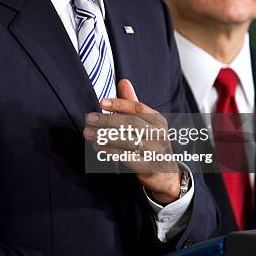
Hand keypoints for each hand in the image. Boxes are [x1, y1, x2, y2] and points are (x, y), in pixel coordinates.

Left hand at [84, 79, 180, 204]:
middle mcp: (159, 134)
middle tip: (89, 119)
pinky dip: (110, 152)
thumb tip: (123, 81)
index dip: (119, 104)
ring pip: (127, 141)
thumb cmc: (151, 143)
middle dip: (107, 120)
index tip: (101, 102)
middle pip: (131, 123)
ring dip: (104, 136)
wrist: (166, 173)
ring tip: (88, 134)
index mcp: (158, 120)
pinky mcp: (149, 167)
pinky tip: (98, 148)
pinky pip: (127, 158)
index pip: (138, 108)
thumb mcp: (146, 123)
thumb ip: (132, 103)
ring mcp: (156, 152)